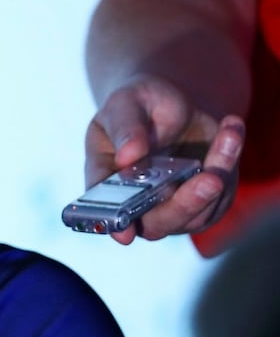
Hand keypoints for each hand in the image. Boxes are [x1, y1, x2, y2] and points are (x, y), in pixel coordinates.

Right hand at [85, 75, 244, 243]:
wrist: (168, 104)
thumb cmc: (135, 105)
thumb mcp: (124, 104)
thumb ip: (124, 127)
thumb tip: (128, 156)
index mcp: (105, 184)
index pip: (106, 214)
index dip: (116, 227)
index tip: (126, 232)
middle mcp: (137, 203)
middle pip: (159, 224)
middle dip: (185, 205)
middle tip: (209, 179)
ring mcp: (172, 205)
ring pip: (199, 213)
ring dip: (219, 174)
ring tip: (228, 132)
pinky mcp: (204, 200)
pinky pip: (223, 194)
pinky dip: (231, 161)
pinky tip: (230, 128)